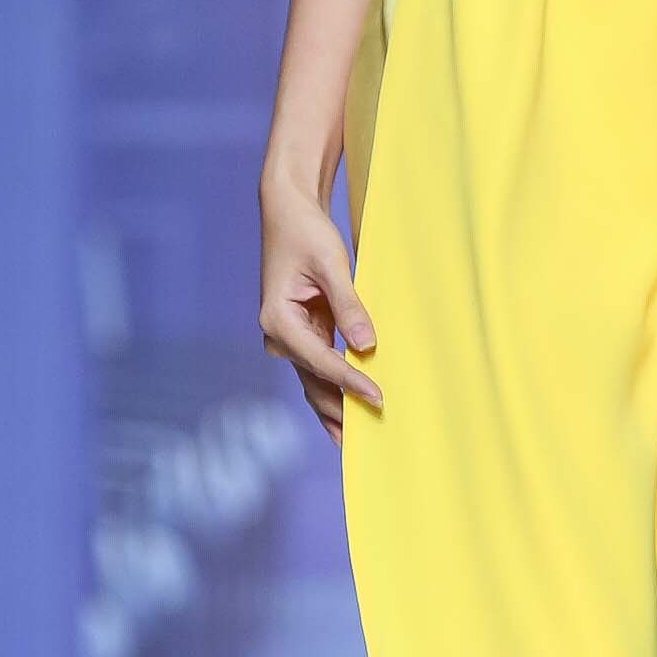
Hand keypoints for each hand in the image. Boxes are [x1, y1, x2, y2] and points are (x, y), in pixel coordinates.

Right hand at [257, 172, 380, 439]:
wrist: (288, 212)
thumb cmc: (306, 233)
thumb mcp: (330, 263)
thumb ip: (348, 305)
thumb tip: (366, 346)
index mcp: (278, 319)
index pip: (320, 360)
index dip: (349, 382)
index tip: (377, 398)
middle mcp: (278, 335)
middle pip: (312, 383)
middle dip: (338, 412)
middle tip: (366, 443)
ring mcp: (289, 337)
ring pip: (315, 382)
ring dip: (336, 409)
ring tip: (358, 442)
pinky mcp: (303, 333)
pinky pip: (322, 367)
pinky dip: (337, 387)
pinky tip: (354, 408)